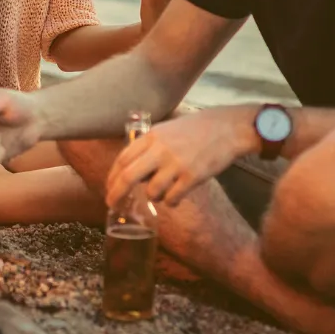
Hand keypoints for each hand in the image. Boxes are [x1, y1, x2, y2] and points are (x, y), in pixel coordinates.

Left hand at [105, 106, 256, 207]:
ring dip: (153, 197)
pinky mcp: (192, 177)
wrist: (226, 128)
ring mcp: (176, 164)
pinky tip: (175, 198)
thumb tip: (131, 170)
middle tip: (112, 205)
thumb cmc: (193, 130)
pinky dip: (170, 202)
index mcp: (150, 137)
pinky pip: (172, 198)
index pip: (122, 160)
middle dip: (116, 194)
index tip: (108, 189)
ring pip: (151, 191)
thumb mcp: (165, 131)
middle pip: (128, 177)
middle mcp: (159, 150)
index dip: (112, 177)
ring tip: (161, 193)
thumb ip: (147, 147)